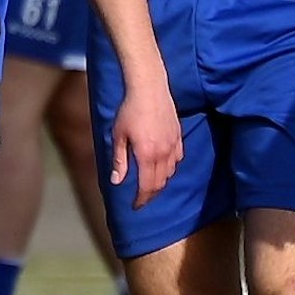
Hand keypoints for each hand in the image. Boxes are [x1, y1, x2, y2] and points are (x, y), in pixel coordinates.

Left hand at [109, 85, 181, 208]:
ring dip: (160, 181)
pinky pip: (177, 159)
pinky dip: (170, 167)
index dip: (141, 200)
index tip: (135, 206)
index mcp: (146, 155)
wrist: (149, 88)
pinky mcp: (178, 136)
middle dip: (150, 194)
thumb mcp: (119, 135)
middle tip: (141, 198)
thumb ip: (119, 161)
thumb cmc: (130, 110)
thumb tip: (116, 181)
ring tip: (149, 182)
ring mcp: (173, 145)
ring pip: (170, 172)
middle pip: (159, 183)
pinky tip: (162, 165)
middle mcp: (162, 153)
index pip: (146, 187)